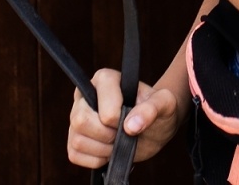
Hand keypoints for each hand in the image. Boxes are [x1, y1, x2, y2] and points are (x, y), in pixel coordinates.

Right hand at [67, 68, 181, 168]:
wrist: (154, 128)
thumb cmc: (159, 111)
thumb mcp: (165, 104)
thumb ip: (152, 109)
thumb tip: (131, 125)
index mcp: (104, 79)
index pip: (104, 110)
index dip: (119, 121)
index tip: (131, 120)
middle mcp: (84, 95)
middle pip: (81, 121)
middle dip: (108, 135)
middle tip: (123, 133)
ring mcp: (76, 117)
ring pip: (77, 140)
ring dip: (103, 149)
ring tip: (117, 141)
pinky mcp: (73, 138)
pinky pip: (75, 155)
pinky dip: (94, 159)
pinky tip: (108, 151)